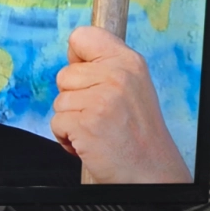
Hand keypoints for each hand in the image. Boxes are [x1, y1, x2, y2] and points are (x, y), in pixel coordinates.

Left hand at [50, 26, 191, 183]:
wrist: (153, 175)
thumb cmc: (138, 134)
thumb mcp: (133, 87)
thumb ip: (106, 68)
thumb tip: (74, 57)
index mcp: (129, 62)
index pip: (83, 36)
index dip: (77, 58)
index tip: (88, 76)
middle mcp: (117, 76)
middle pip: (64, 74)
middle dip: (74, 98)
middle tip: (100, 115)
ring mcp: (102, 100)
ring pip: (59, 101)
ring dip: (71, 120)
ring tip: (97, 131)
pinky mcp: (87, 124)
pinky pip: (56, 123)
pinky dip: (66, 138)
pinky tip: (89, 143)